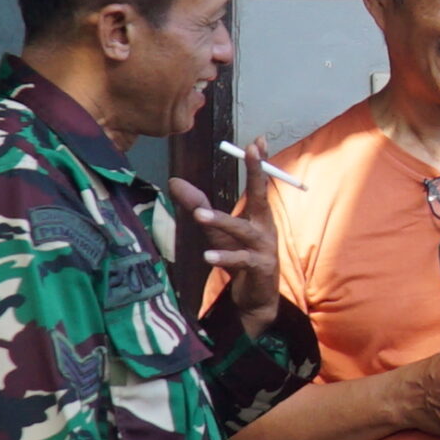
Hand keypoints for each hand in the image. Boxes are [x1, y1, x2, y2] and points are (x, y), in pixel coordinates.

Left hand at [172, 135, 280, 337]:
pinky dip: (223, 256)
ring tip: (199, 216)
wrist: (256, 298)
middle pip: (260, 196)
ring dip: (221, 220)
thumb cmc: (240, 258)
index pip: (260, 184)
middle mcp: (265, 227)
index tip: (258, 141)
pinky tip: (207, 256)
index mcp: (259, 216)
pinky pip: (240, 259)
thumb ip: (198, 205)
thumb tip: (174, 181)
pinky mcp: (259, 267)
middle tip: (250, 151)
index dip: (259, 163)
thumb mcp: (217, 230)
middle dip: (256, 173)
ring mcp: (264, 248)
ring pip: (242, 229)